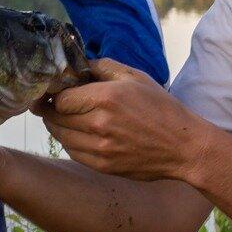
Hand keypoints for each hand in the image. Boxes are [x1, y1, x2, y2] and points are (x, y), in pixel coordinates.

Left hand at [40, 57, 213, 182]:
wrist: (183, 147)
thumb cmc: (161, 108)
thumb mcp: (136, 77)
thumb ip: (103, 67)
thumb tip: (77, 66)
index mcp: (107, 98)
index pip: (60, 98)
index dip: (52, 94)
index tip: (50, 91)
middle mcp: (99, 124)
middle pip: (55, 118)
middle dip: (49, 110)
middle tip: (47, 103)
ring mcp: (100, 148)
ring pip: (60, 136)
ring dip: (57, 126)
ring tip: (62, 117)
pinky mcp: (102, 166)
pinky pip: (72, 152)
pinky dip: (69, 142)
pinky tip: (78, 133)